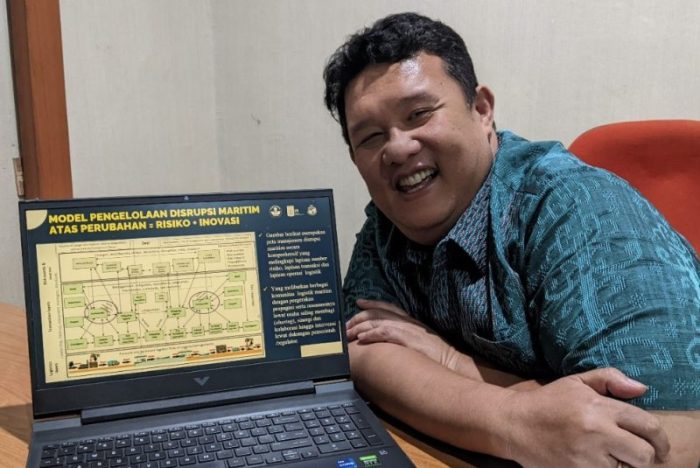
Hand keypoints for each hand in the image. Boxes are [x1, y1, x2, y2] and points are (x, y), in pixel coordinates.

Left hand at [346, 299, 460, 368]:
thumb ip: (407, 339)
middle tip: (346, 326)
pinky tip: (362, 339)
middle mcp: (408, 321)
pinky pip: (385, 333)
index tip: (358, 302)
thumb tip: (390, 343)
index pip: (388, 307)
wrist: (453, 363)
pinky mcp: (408, 339)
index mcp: (411, 321)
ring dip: (360, 327)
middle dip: (359, 317)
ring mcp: (408, 329)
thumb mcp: (421, 343)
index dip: (372, 303)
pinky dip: (372, 334)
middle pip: (378, 313)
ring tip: (348, 334)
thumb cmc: (438, 357)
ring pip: (378, 322)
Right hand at [504, 368, 669, 467]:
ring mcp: (586, 456)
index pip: (646, 425)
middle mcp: (596, 431)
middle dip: (646, 457)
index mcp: (598, 406)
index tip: (660, 447)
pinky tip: (596, 462)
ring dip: (623, 465)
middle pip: (643, 454)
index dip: (660, 440)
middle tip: (639, 456)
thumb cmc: (547, 402)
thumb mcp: (576, 382)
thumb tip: (641, 388)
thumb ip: (610, 379)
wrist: (512, 424)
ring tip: (612, 457)